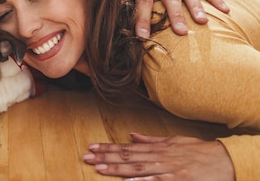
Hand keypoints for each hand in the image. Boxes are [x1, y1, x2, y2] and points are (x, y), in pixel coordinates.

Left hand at [82, 133, 234, 180]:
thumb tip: (132, 135)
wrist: (223, 160)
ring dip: (117, 169)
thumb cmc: (199, 152)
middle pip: (127, 157)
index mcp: (156, 148)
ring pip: (137, 168)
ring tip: (99, 168)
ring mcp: (166, 169)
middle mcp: (158, 157)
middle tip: (87, 158)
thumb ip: (151, 140)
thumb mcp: (174, 141)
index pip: (126, 147)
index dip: (108, 148)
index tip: (92, 148)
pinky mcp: (176, 180)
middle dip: (105, 158)